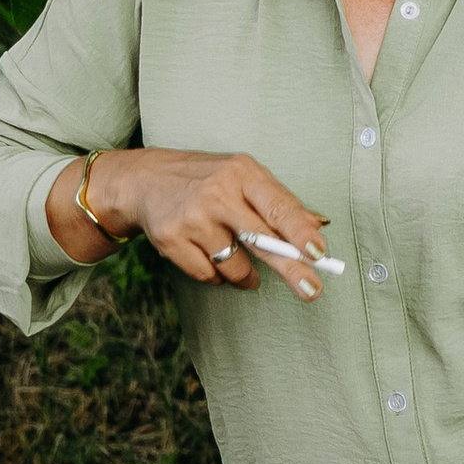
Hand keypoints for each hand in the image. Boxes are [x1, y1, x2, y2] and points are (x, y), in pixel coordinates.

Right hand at [46, 149, 335, 298]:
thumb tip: (319, 225)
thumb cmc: (206, 180)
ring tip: (235, 256)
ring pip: (235, 266)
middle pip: (261, 240)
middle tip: (312, 291)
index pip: (278, 205)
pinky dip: (216, 275)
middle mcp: (217, 193)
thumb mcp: (242, 177)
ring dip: (244, 274)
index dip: (299, 231)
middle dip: (291, 268)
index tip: (319, 252)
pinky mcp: (171, 240)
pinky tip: (207, 253)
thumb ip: (278, 201)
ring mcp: (193, 218)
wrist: (144, 180)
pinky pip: (209, 275)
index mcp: (242, 173)